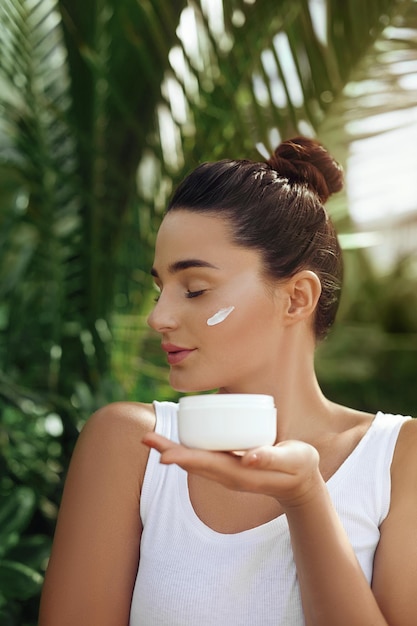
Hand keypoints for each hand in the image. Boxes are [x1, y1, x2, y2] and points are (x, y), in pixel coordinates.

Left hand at [142, 433, 321, 508]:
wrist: (302, 483)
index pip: (205, 464)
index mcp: (239, 474)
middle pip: (192, 462)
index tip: (163, 453)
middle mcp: (228, 475)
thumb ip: (270, 458)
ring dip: (173, 450)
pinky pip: (203, 456)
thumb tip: (247, 459)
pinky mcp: (230, 465)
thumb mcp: (290, 461)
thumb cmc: (298, 467)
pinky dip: (187, 448)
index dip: (183, 456)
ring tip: (152, 440)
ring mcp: (227, 472)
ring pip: (195, 460)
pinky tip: (177, 440)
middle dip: (169, 450)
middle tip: (146, 438)